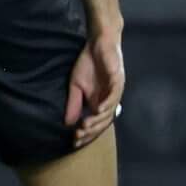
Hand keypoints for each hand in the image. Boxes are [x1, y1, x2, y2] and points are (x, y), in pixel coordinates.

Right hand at [65, 31, 125, 146]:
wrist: (98, 43)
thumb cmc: (88, 64)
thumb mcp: (75, 86)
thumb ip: (74, 104)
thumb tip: (67, 123)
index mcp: (101, 102)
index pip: (95, 122)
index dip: (86, 133)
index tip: (73, 142)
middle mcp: (110, 99)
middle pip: (104, 121)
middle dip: (91, 130)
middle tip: (78, 136)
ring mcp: (115, 90)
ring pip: (110, 110)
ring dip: (98, 120)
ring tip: (85, 126)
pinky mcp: (118, 79)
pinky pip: (115, 94)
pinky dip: (107, 103)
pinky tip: (98, 110)